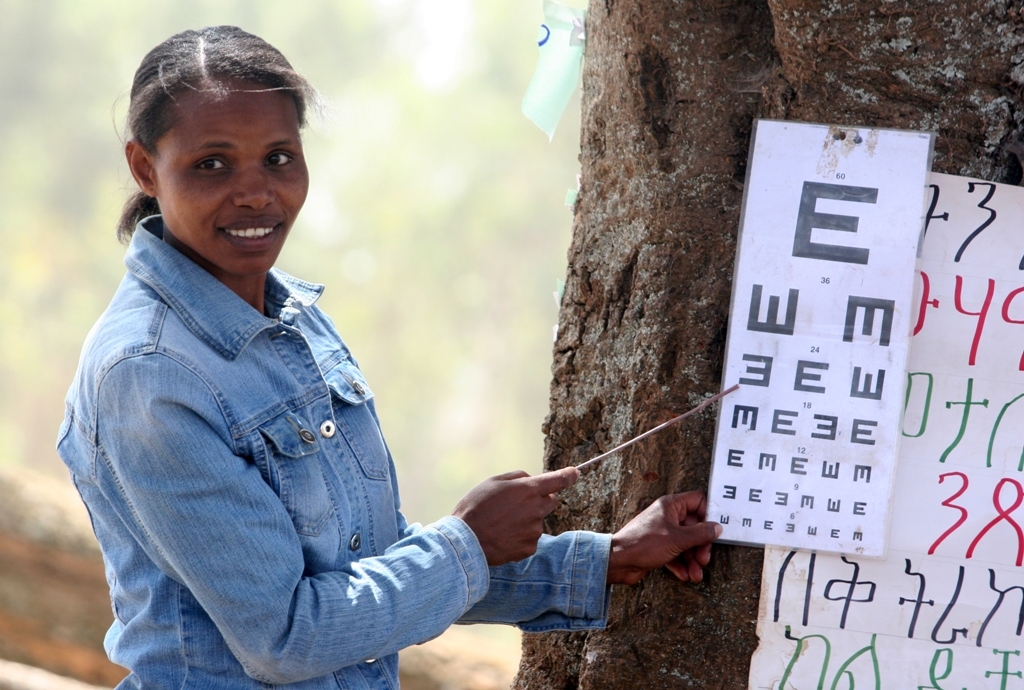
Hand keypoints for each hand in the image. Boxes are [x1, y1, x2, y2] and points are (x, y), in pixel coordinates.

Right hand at [452, 467, 578, 566]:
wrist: (466, 540)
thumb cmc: (476, 506)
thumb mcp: (493, 481)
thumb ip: (518, 477)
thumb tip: (531, 480)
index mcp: (528, 490)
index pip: (558, 480)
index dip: (568, 476)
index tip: (574, 473)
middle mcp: (536, 510)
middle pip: (550, 501)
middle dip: (539, 499)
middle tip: (517, 503)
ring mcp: (534, 531)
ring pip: (537, 521)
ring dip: (526, 520)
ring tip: (502, 523)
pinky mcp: (529, 548)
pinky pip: (530, 538)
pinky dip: (520, 536)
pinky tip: (503, 536)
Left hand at [606, 491, 721, 585]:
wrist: (618, 561)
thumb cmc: (643, 544)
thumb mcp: (677, 539)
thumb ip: (700, 533)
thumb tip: (717, 528)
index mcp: (671, 505)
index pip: (698, 501)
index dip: (710, 514)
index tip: (717, 530)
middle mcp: (668, 516)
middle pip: (695, 527)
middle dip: (701, 545)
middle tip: (704, 559)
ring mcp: (663, 532)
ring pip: (686, 543)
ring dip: (693, 559)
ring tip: (696, 574)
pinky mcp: (659, 547)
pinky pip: (676, 553)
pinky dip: (681, 564)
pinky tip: (684, 575)